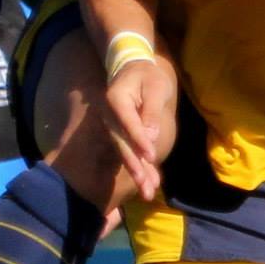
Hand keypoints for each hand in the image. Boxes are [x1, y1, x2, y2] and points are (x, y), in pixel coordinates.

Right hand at [104, 57, 169, 201]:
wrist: (131, 70)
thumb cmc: (147, 76)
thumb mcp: (155, 87)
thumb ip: (151, 110)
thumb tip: (150, 136)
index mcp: (116, 100)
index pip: (128, 122)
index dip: (139, 140)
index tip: (151, 157)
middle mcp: (109, 116)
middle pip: (121, 144)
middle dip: (135, 167)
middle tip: (146, 188)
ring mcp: (113, 126)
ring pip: (124, 153)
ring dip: (137, 174)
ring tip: (148, 193)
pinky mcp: (120, 134)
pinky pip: (129, 152)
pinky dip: (139, 167)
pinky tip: (149, 183)